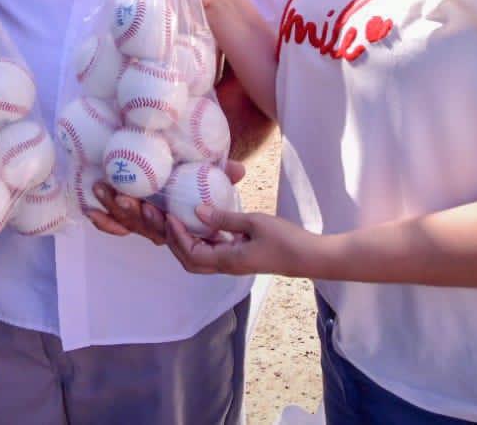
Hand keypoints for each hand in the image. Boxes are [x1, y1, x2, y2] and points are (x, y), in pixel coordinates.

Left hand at [88, 160, 243, 245]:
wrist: (194, 190)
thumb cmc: (205, 187)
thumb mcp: (216, 181)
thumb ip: (225, 176)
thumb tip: (239, 170)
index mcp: (186, 225)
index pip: (176, 233)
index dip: (167, 227)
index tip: (162, 213)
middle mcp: (165, 230)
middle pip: (148, 229)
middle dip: (134, 215)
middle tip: (123, 198)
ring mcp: (147, 226)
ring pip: (130, 224)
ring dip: (114, 210)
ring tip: (104, 190)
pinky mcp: (132, 219)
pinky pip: (117, 227)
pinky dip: (105, 222)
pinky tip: (91, 212)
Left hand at [163, 204, 317, 278]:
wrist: (310, 257)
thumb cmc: (285, 240)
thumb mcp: (255, 223)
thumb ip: (225, 218)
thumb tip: (197, 210)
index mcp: (227, 261)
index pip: (190, 254)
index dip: (177, 236)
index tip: (170, 215)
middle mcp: (226, 266)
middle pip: (189, 260)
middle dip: (174, 241)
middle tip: (166, 218)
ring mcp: (232, 263)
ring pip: (199, 256)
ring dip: (185, 239)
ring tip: (178, 217)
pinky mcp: (239, 257)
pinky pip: (212, 250)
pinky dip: (201, 238)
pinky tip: (202, 220)